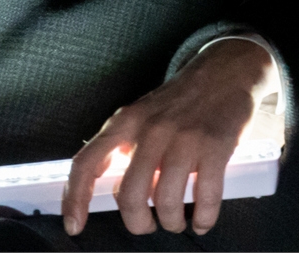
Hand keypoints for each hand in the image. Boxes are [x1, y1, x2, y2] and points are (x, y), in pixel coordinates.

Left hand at [61, 39, 273, 236]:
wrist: (224, 72)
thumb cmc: (179, 101)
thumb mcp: (141, 114)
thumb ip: (121, 147)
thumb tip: (105, 189)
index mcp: (126, 122)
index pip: (87, 163)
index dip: (75, 198)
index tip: (74, 225)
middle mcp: (151, 130)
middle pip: (130, 195)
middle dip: (138, 223)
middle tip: (147, 225)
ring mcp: (183, 138)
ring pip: (166, 202)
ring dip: (171, 222)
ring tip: (176, 221)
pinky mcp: (214, 147)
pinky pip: (205, 198)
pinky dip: (202, 219)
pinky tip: (201, 220)